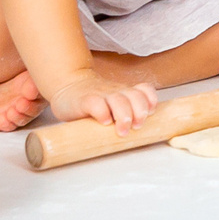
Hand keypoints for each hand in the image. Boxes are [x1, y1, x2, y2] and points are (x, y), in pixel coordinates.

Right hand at [42, 67, 158, 129]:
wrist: (67, 86)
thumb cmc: (93, 101)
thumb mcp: (112, 104)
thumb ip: (125, 113)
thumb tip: (140, 134)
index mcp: (124, 92)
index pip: (144, 90)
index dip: (150, 101)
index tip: (150, 113)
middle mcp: (115, 92)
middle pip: (135, 96)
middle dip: (140, 112)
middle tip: (136, 127)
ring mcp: (100, 94)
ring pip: (118, 99)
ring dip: (124, 115)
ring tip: (122, 131)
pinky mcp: (84, 100)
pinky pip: (96, 103)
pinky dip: (103, 113)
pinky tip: (104, 122)